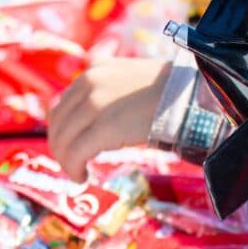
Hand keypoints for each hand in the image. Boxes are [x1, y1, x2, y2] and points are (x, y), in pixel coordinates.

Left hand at [48, 58, 170, 181]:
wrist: (190, 97)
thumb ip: (106, 93)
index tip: (68, 147)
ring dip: (66, 161)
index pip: (62, 104)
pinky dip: (73, 169)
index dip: (60, 130)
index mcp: (94, 71)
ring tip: (78, 173)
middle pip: (58, 123)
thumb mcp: (129, 81)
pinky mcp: (104, 127)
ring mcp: (95, 104)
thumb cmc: (167, 94)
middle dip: (60, 148)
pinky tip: (82, 177)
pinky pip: (76, 153)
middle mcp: (88, 83)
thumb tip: (92, 120)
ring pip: (63, 140)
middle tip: (71, 165)